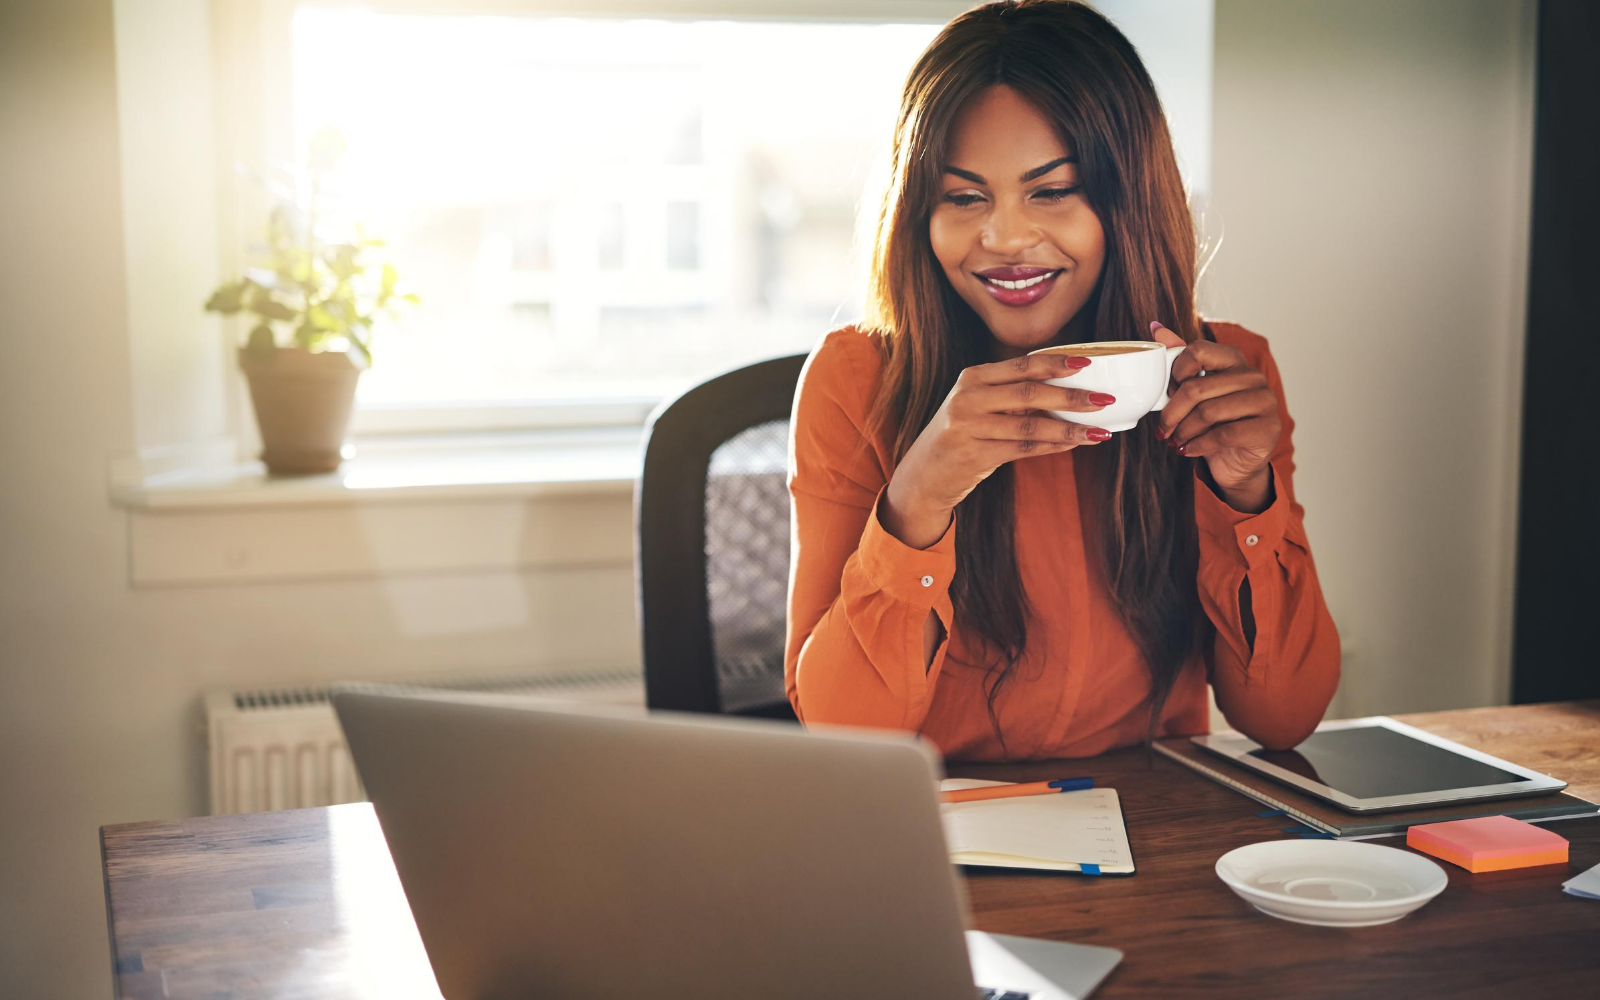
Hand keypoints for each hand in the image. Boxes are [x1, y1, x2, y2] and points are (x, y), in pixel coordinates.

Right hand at [881, 352, 1114, 547]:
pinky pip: (1023, 449)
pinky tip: (1073, 444)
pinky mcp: (975, 455)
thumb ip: (1012, 393)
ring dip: (1069, 428)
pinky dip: (1052, 446)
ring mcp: (969, 427)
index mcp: (972, 377)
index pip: (1021, 364)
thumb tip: (1067, 387)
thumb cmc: (961, 435)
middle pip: (1029, 392)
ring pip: (1031, 425)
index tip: (1089, 362)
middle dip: (1071, 396)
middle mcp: (968, 398)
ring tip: (1098, 431)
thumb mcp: (978, 405)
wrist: (924, 474)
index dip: (1057, 362)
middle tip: (1105, 399)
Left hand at [1150, 323, 1279, 510]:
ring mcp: (1264, 401)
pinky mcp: (1268, 428)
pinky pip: (1223, 435)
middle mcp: (1253, 376)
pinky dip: (1198, 445)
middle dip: (1171, 413)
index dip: (1176, 372)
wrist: (1235, 461)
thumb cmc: (1213, 423)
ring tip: (1175, 440)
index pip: (1198, 350)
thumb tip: (1157, 329)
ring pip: (1208, 412)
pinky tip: (1188, 449)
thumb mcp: (1194, 392)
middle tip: (1162, 429)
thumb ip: (1180, 361)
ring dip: (1183, 431)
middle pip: (1197, 388)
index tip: (1168, 391)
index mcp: (1234, 360)